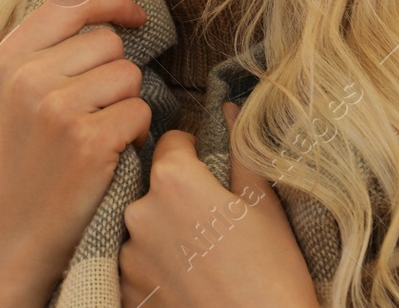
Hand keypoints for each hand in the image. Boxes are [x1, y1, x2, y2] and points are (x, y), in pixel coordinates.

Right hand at [0, 0, 149, 307]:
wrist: (13, 234)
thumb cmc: (22, 161)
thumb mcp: (9, 95)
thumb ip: (41, 50)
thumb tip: (94, 4)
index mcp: (5, 59)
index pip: (70, 2)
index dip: (110, 2)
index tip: (134, 16)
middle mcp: (26, 77)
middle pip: (107, 43)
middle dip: (115, 72)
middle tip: (94, 110)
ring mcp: (56, 109)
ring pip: (129, 76)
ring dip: (127, 103)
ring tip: (97, 133)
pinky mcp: (88, 141)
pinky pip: (140, 112)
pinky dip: (135, 134)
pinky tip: (109, 154)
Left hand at [118, 102, 319, 307]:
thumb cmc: (273, 275)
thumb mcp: (265, 205)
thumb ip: (240, 151)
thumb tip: (230, 109)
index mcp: (174, 180)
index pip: (173, 143)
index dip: (196, 155)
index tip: (214, 178)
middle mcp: (139, 211)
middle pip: (154, 184)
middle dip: (178, 196)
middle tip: (215, 226)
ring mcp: (128, 254)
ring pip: (144, 224)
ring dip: (165, 231)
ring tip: (203, 258)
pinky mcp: (125, 289)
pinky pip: (135, 261)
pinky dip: (155, 266)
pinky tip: (187, 280)